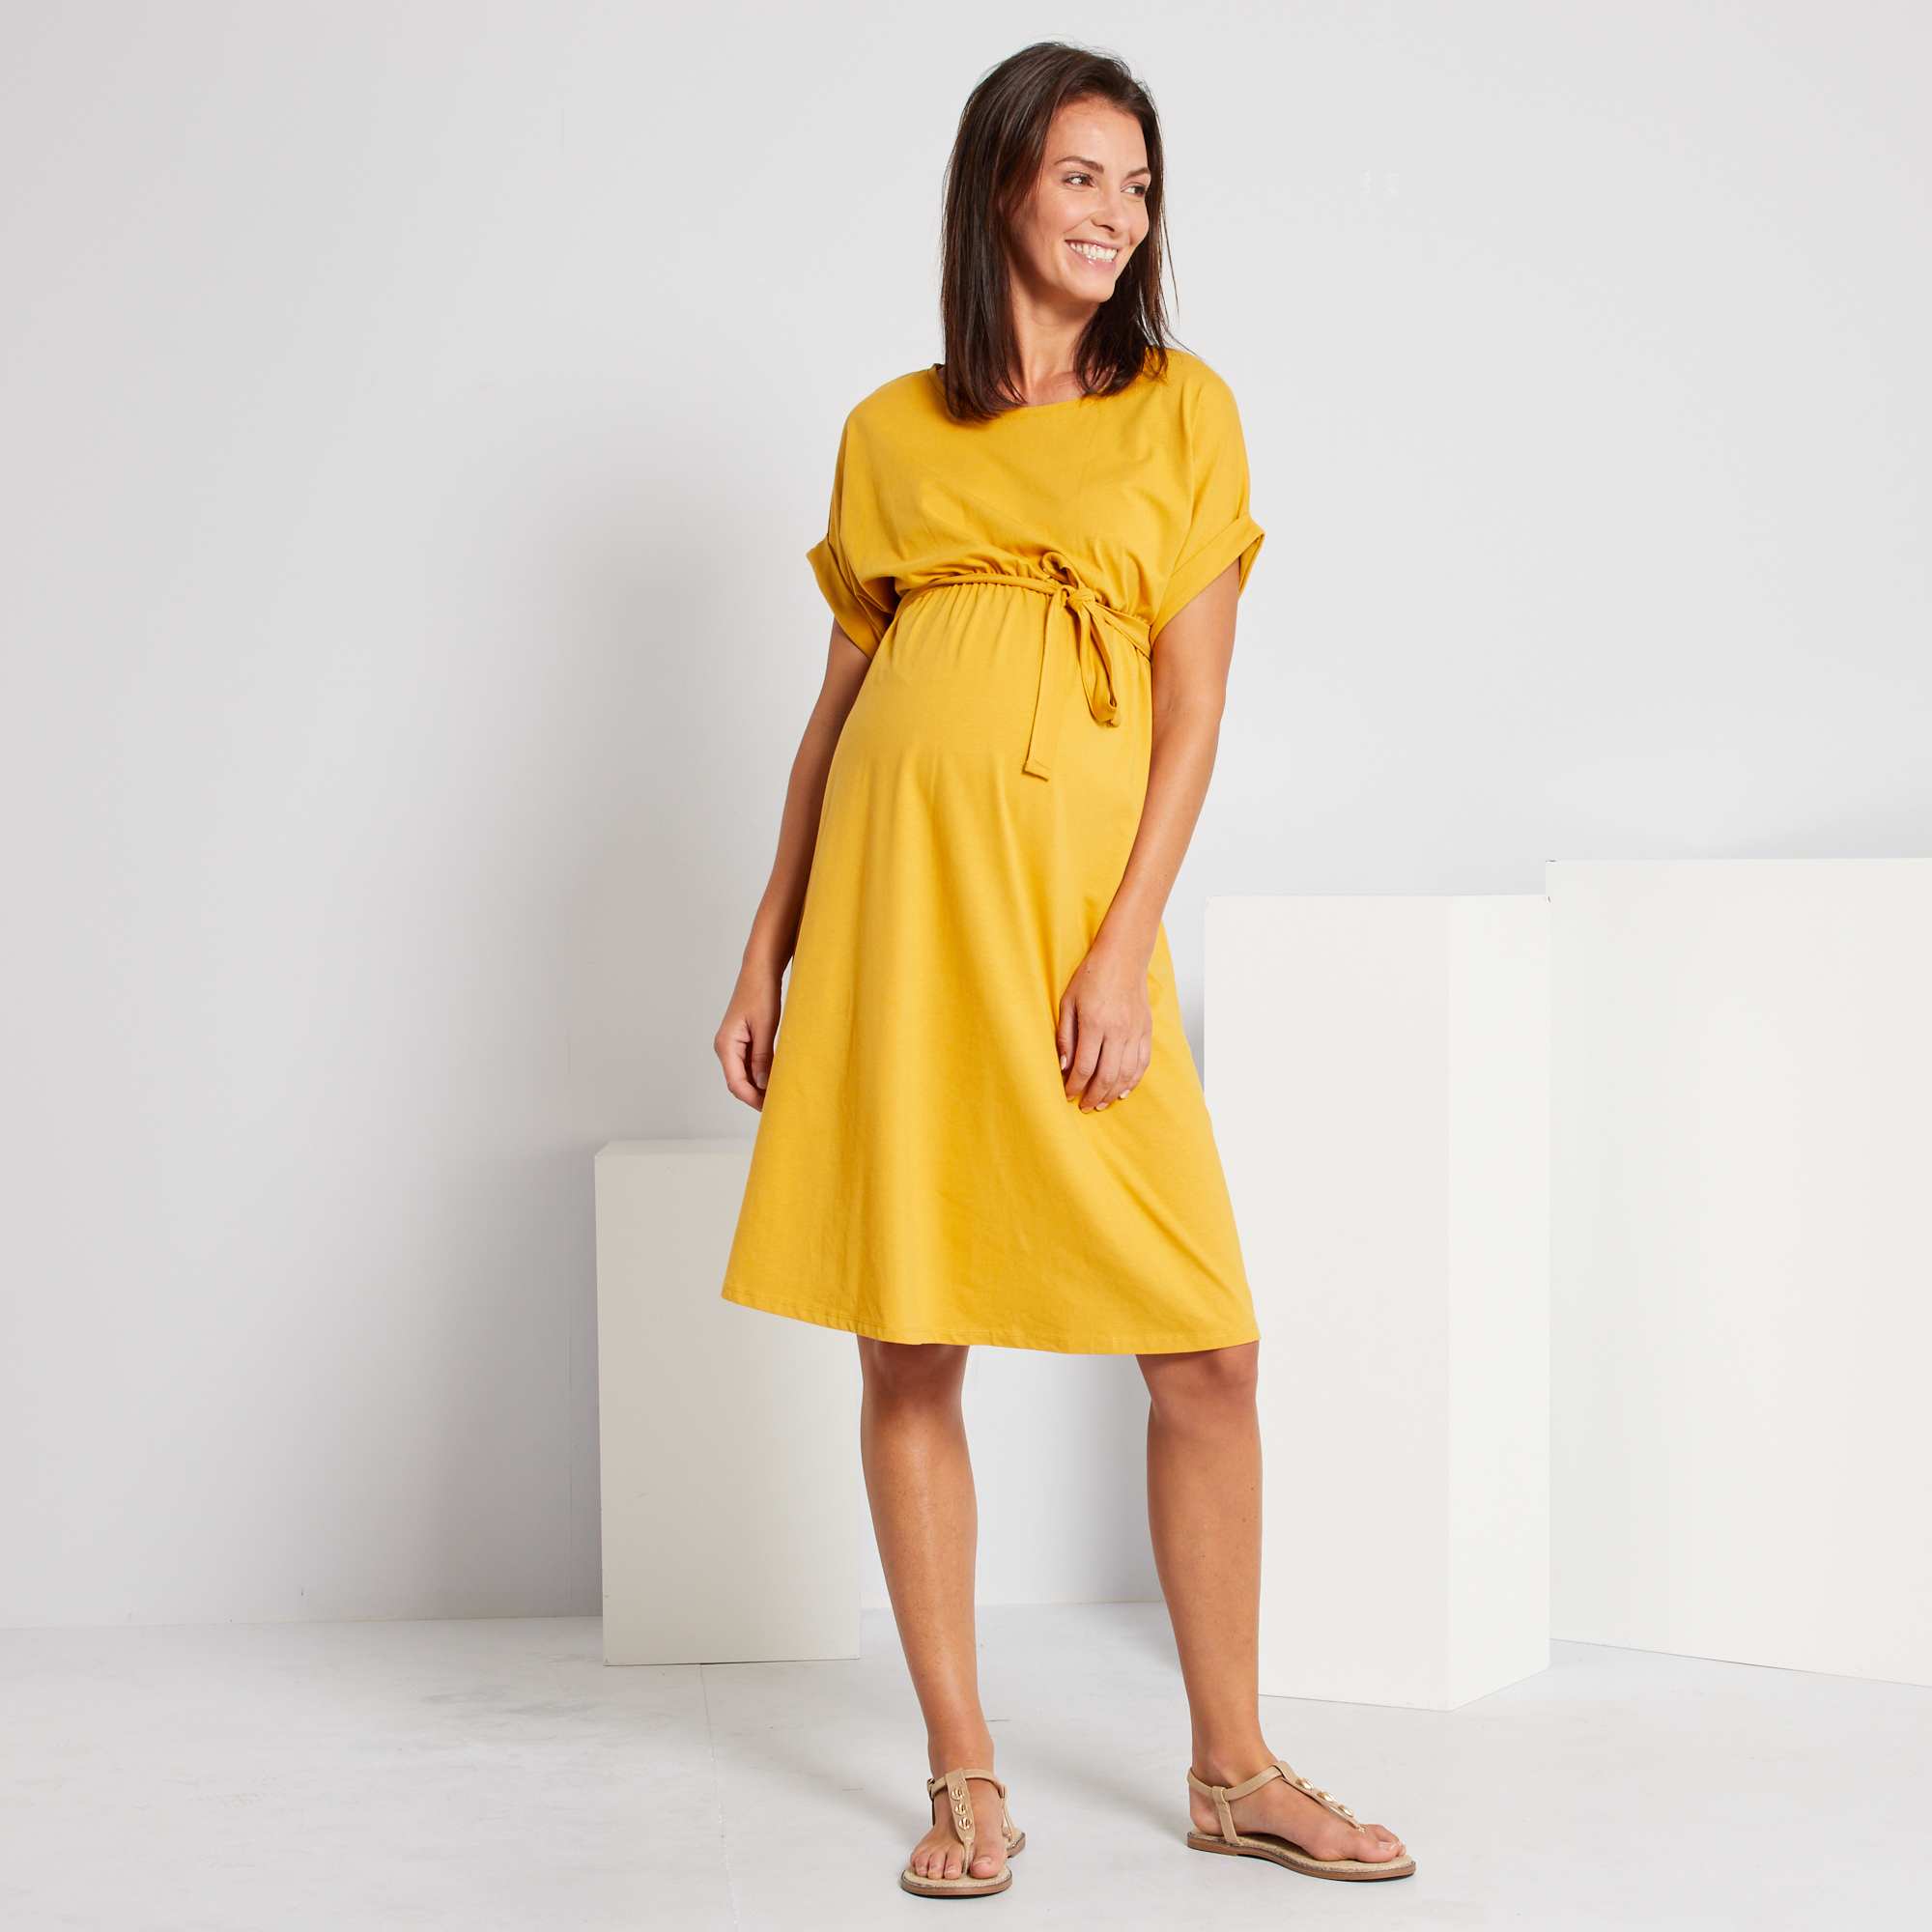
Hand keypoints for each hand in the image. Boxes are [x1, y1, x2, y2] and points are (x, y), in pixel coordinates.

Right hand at [715, 963, 782, 1109]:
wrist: (759, 970)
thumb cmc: (761, 993)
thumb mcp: (765, 1027)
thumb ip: (762, 1057)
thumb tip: (762, 1084)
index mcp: (726, 1045)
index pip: (736, 1083)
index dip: (753, 1099)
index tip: (771, 1108)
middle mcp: (725, 1047)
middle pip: (739, 1082)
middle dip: (757, 1096)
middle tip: (779, 1105)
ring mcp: (732, 1045)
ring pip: (745, 1075)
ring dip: (760, 1085)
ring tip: (780, 1093)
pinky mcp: (742, 1041)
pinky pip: (749, 1064)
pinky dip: (762, 1073)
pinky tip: (777, 1077)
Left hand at [1057, 938, 1152, 1110]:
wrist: (1123, 957)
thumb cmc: (1091, 976)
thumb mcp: (1068, 1002)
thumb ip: (1065, 1035)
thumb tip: (1064, 1066)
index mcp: (1095, 1023)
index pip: (1084, 1066)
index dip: (1075, 1086)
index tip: (1067, 1094)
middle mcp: (1118, 1030)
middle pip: (1107, 1076)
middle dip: (1094, 1096)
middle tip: (1084, 1106)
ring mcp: (1135, 1031)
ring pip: (1127, 1074)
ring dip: (1113, 1093)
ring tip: (1101, 1103)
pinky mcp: (1146, 1030)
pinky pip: (1142, 1063)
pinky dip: (1133, 1080)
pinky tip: (1123, 1090)